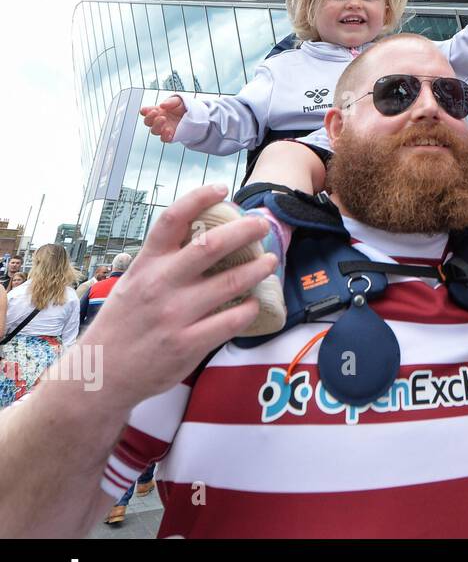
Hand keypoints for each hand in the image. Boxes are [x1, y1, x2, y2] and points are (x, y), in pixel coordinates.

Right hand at [79, 185, 275, 409]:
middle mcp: (160, 285)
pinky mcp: (187, 344)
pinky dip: (249, 308)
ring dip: (258, 269)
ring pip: (230, 283)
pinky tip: (255, 303)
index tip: (222, 188)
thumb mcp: (132, 283)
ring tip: (270, 262)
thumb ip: (163, 262)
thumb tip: (203, 236)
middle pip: (210, 245)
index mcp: (146, 265)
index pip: (171, 221)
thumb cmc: (124, 323)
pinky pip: (231, 320)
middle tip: (264, 226)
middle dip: (245, 231)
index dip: (198, 198)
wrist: (101, 373)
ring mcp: (174, 315)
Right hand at [140, 96, 186, 141]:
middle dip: (149, 117)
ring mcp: (164, 128)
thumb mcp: (178, 101)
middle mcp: (158, 120)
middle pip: (147, 122)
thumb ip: (170, 102)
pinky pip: (164, 139)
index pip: (146, 111)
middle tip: (156, 112)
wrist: (194, 116)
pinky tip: (168, 130)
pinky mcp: (170, 136)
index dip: (144, 111)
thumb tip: (163, 105)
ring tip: (163, 119)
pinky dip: (164, 136)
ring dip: (156, 126)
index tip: (147, 109)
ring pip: (154, 131)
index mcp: (158, 111)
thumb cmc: (183, 108)